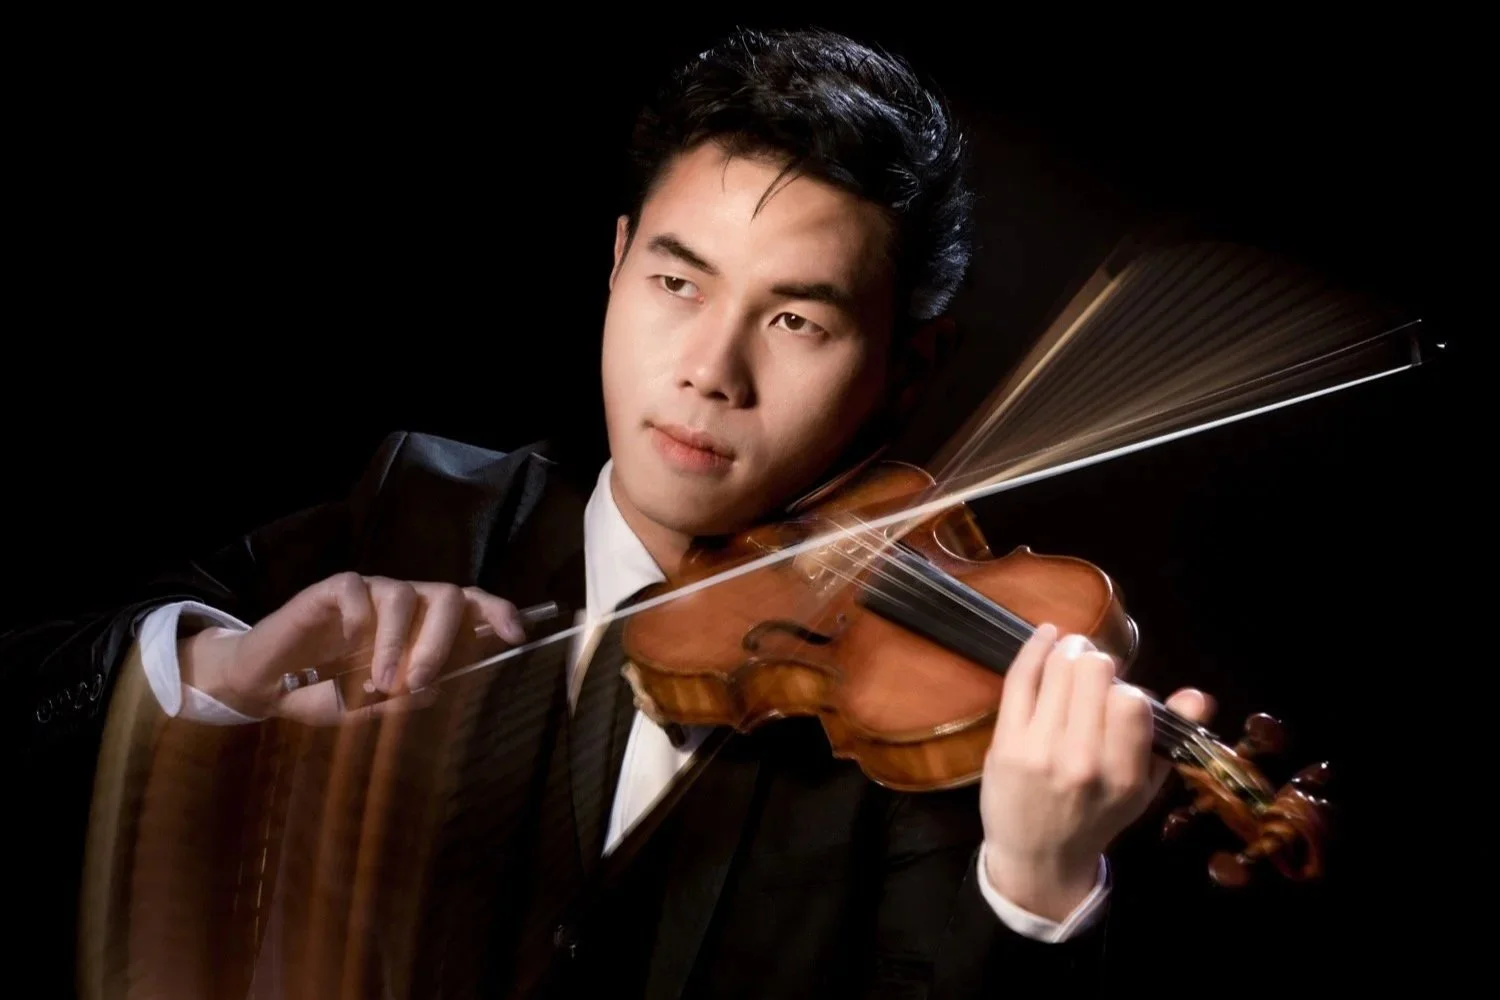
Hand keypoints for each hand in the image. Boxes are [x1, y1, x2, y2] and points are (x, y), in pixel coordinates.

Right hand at [178, 572, 528, 725]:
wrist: (266, 684)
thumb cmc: (326, 693)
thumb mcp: (368, 708)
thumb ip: (401, 701)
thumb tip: (433, 691)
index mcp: (424, 628)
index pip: (472, 607)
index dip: (498, 614)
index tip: (516, 636)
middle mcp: (405, 603)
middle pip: (446, 596)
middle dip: (439, 641)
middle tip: (418, 682)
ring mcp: (371, 591)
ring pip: (402, 595)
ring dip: (394, 642)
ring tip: (378, 682)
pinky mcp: (334, 588)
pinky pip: (357, 590)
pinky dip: (358, 620)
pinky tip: (343, 644)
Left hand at [979, 623, 1214, 919]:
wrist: (1038, 857)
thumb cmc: (1096, 817)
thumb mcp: (1143, 788)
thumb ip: (1170, 740)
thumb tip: (1199, 696)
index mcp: (1123, 775)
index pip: (1132, 701)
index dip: (1126, 687)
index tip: (1117, 691)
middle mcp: (1083, 762)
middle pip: (1093, 673)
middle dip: (1097, 662)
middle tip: (1092, 668)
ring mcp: (1039, 751)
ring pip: (1058, 669)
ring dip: (1068, 650)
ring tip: (1071, 652)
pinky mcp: (1005, 743)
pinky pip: (1020, 679)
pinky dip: (1034, 648)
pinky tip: (1046, 636)